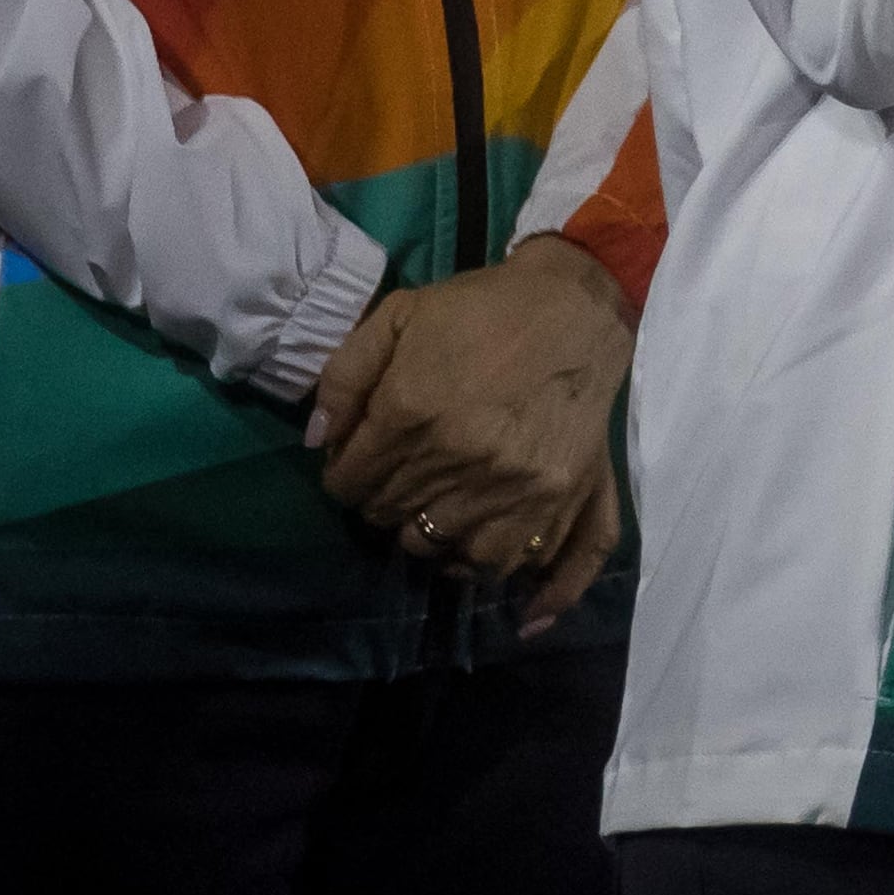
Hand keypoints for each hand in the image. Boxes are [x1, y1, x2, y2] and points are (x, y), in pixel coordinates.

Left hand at [304, 239, 634, 626]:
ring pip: (449, 553)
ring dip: (435, 538)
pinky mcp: (561, 498)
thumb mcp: (398, 314)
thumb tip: (317, 443)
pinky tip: (500, 590)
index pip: (350, 485)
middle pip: (395, 521)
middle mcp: (459, 461)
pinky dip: (506, 578)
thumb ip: (344, 375)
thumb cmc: (480, 310)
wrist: (575, 305)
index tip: (357, 465)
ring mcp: (514, 488)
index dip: (344, 476)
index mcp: (410, 412)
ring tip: (439, 512)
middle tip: (400, 479)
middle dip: (386, 503)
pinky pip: (522, 565)